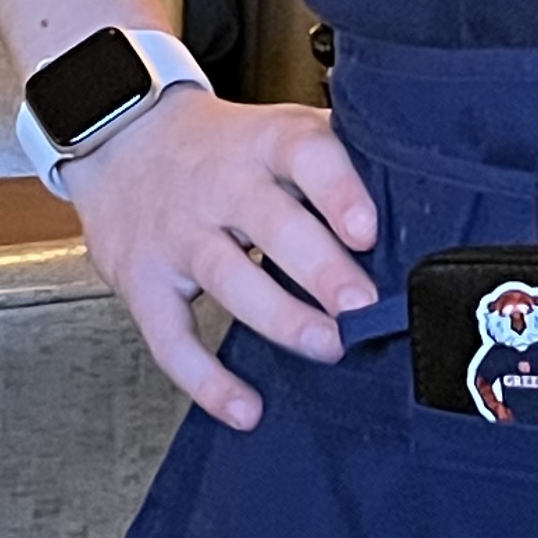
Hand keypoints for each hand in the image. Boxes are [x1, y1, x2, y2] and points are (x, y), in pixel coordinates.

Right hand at [64, 89, 379, 430]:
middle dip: (319, 267)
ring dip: (280, 317)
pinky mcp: (144, 282)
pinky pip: (171, 338)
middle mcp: (220, 185)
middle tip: (362, 305)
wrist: (116, 134)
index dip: (338, 190)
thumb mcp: (275, 128)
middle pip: (271, 223)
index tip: (368, 230)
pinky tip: (245, 408)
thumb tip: (420, 196)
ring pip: (228, 278)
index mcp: (263, 143)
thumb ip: (336, 155)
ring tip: (327, 347)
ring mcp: (178, 235)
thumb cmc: (222, 146)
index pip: (304, 153)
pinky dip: (206, 379)